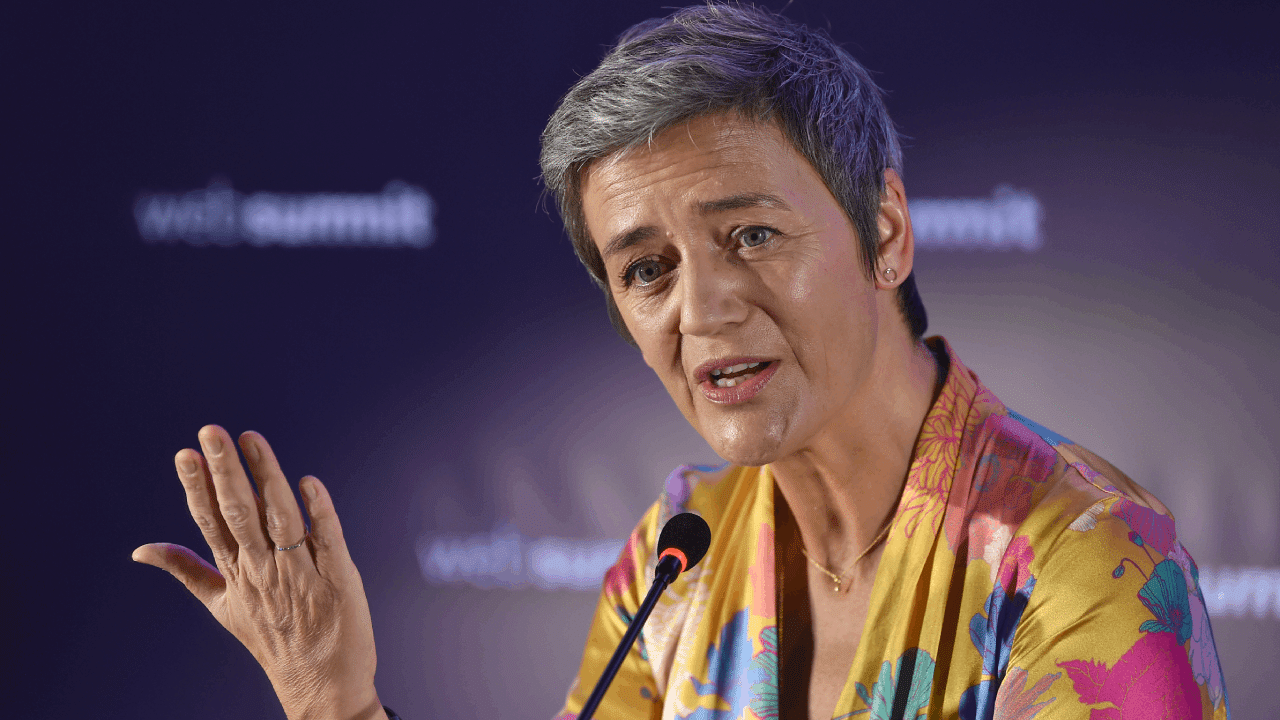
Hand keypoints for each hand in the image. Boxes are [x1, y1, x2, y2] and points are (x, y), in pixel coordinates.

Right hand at [133, 425, 384, 719]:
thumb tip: (140, 549)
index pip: (211, 521)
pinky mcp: (338, 578)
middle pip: (238, 513)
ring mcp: (300, 573)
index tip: (185, 452)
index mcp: (235, 571)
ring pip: (280, 518)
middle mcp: (262, 569)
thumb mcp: (221, 605)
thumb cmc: (272, 637)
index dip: (198, 486)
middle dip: (223, 471)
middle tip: (210, 431)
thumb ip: (186, 569)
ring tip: (251, 439)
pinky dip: (319, 513)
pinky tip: (309, 483)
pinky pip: (327, 540)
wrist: (319, 684)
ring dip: (266, 477)